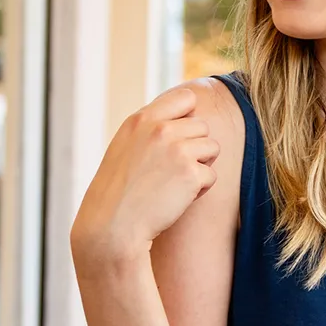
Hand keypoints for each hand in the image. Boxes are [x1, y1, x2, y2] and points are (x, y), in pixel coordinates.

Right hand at [70, 86, 219, 269]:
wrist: (113, 227)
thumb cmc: (118, 191)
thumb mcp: (126, 147)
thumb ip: (151, 129)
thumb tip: (185, 117)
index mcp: (141, 119)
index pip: (185, 98)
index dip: (188, 117)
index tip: (179, 138)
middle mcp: (160, 129)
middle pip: (202, 127)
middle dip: (195, 147)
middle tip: (171, 171)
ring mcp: (177, 149)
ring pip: (212, 148)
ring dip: (200, 167)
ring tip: (174, 183)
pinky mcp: (191, 174)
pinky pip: (211, 176)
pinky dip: (199, 190)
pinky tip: (176, 198)